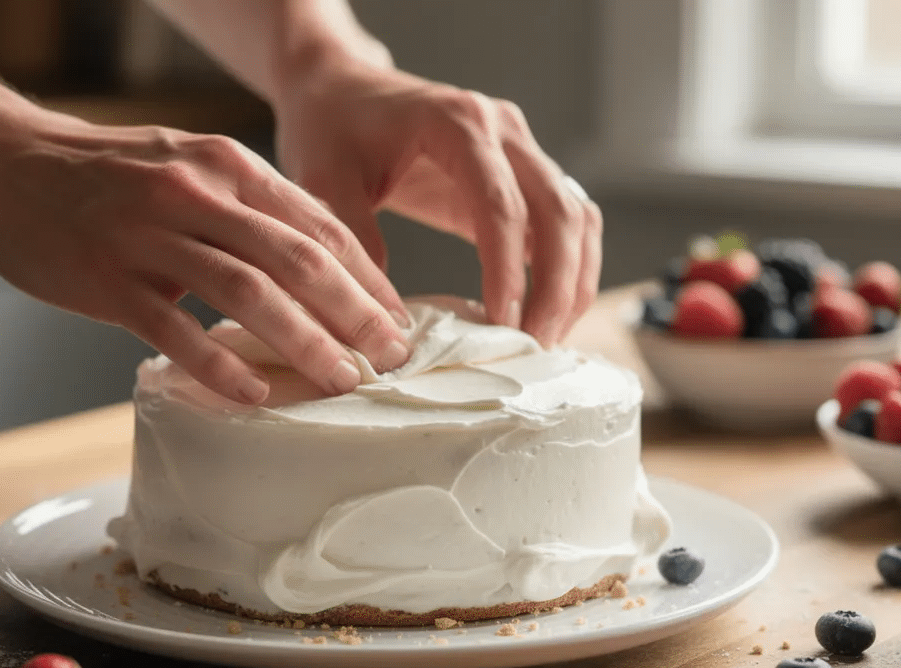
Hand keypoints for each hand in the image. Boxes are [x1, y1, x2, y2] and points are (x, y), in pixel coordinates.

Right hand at [0, 111, 410, 404]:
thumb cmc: (102, 174)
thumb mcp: (187, 165)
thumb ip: (246, 207)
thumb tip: (312, 264)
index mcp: (228, 167)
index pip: (321, 225)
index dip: (369, 276)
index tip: (398, 318)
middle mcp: (199, 194)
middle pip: (300, 259)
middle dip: (356, 314)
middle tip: (391, 357)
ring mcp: (152, 235)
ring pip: (249, 294)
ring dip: (305, 343)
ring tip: (341, 381)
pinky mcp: (109, 279)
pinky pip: (176, 330)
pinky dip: (220, 366)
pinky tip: (253, 394)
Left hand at [271, 62, 602, 346]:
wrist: (341, 88)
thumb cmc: (331, 127)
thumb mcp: (323, 180)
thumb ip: (355, 241)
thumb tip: (391, 318)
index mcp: (457, 122)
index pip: (501, 204)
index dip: (508, 269)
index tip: (502, 323)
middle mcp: (503, 129)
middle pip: (560, 211)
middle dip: (556, 286)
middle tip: (534, 346)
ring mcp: (521, 149)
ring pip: (577, 218)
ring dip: (573, 282)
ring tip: (545, 339)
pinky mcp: (522, 174)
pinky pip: (566, 222)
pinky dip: (568, 269)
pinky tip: (546, 313)